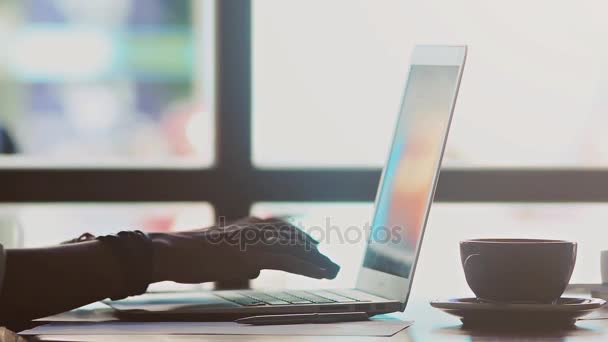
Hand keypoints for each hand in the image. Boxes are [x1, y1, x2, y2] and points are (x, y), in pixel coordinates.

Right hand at [149, 217, 339, 283]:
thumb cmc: (188, 254)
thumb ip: (242, 257)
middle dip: (313, 251)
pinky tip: (320, 272)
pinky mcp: (252, 255)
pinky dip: (307, 266)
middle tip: (331, 262)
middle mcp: (255, 228)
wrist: (171, 251)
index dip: (301, 240)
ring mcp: (254, 241)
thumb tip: (257, 268)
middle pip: (293, 238)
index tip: (315, 248)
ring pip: (295, 248)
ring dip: (316, 259)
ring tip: (333, 269)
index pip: (282, 230)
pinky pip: (287, 261)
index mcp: (247, 225)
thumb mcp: (220, 251)